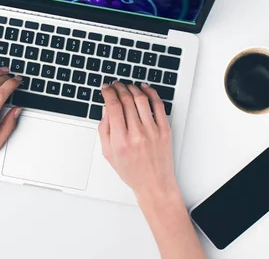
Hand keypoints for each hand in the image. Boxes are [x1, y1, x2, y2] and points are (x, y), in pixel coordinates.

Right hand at [99, 82, 177, 199]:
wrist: (154, 184)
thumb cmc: (132, 171)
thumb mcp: (109, 153)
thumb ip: (104, 130)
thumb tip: (105, 109)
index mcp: (121, 140)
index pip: (113, 107)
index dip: (108, 93)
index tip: (105, 88)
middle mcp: (137, 134)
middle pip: (126, 100)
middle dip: (118, 88)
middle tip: (115, 85)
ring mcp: (152, 131)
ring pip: (141, 99)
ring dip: (132, 88)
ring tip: (127, 86)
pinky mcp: (165, 130)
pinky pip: (158, 105)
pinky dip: (151, 93)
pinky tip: (145, 89)